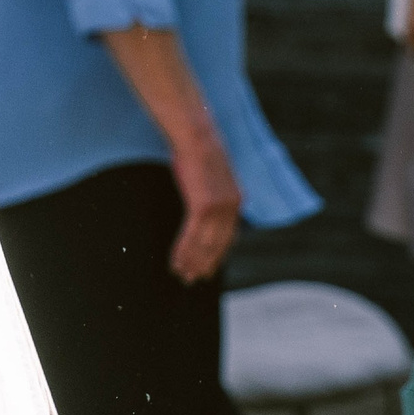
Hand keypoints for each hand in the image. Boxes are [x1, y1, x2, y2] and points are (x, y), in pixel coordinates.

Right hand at [167, 126, 242, 283]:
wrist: (196, 135)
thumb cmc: (198, 148)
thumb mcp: (213, 172)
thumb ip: (214, 189)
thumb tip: (205, 196)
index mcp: (237, 201)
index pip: (228, 236)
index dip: (218, 254)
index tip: (209, 268)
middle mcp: (232, 209)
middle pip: (218, 245)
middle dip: (206, 264)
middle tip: (194, 279)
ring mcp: (218, 209)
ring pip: (204, 244)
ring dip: (193, 262)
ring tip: (183, 276)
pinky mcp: (203, 206)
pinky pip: (192, 236)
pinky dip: (184, 251)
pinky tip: (176, 262)